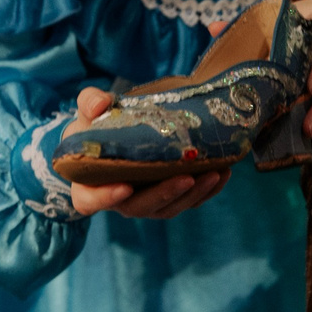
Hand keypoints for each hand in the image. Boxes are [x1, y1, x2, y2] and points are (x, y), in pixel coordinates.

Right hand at [62, 87, 228, 219]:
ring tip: (214, 173)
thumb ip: (90, 104)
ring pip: (169, 208)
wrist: (116, 135)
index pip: (91, 201)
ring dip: (193, 194)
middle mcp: (118, 201)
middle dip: (166, 194)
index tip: (125, 186)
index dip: (106, 198)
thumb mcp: (88, 112)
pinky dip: (207, 191)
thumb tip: (99, 104)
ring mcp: (146, 203)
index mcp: (89, 185)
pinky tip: (223, 173)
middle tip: (187, 177)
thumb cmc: (95, 128)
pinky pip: (189, 202)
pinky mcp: (169, 200)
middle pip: (139, 207)